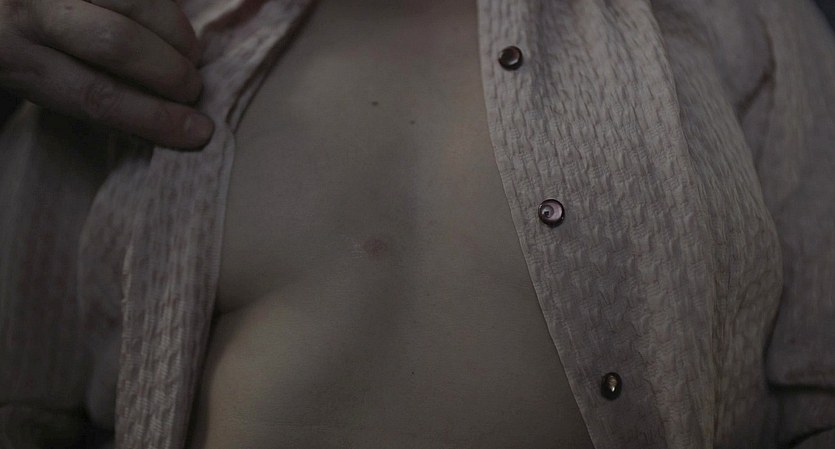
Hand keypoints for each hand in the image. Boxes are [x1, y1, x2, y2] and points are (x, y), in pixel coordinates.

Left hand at [0, 0, 213, 148]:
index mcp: (14, 56)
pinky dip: (167, 10)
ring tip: (187, 55)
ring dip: (178, 34)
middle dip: (170, 72)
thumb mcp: (42, 80)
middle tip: (192, 90)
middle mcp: (30, 8)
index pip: (95, 94)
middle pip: (116, 43)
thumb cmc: (27, 49)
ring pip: (138, 2)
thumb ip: (94, 95)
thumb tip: (172, 123)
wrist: (1, 4)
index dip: (154, 117)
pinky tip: (170, 27)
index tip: (197, 131)